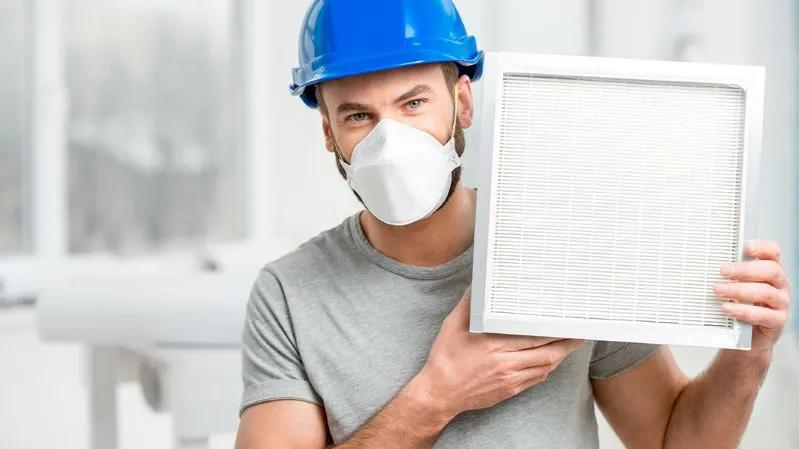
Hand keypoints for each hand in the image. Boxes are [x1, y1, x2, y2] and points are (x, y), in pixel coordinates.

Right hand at [415, 285, 585, 418]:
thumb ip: (468, 305)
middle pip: (547, 353)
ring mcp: (510, 379)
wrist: (440, 393)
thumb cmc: (445, 359)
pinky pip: (536, 379)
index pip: (533, 336)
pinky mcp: (510, 390)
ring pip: (545, 367)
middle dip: (566, 344)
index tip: (563, 321)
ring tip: (570, 346)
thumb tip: (476, 286)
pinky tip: (550, 361)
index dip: (553, 330)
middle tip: (579, 334)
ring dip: (559, 356)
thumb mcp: (452, 326)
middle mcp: (505, 363)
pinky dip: (546, 369)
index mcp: (494, 344)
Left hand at [713, 239, 791, 352]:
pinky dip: (744, 311)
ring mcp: (781, 303)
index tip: (745, 247)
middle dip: (745, 270)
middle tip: (723, 272)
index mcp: (770, 271)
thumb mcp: (737, 286)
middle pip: (771, 270)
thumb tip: (704, 264)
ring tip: (718, 291)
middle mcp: (779, 285)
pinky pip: (764, 315)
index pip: (774, 253)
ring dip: (739, 290)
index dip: (762, 247)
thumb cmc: (742, 305)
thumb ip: (730, 275)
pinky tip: (728, 309)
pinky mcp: (778, 321)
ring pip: (766, 292)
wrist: (749, 337)